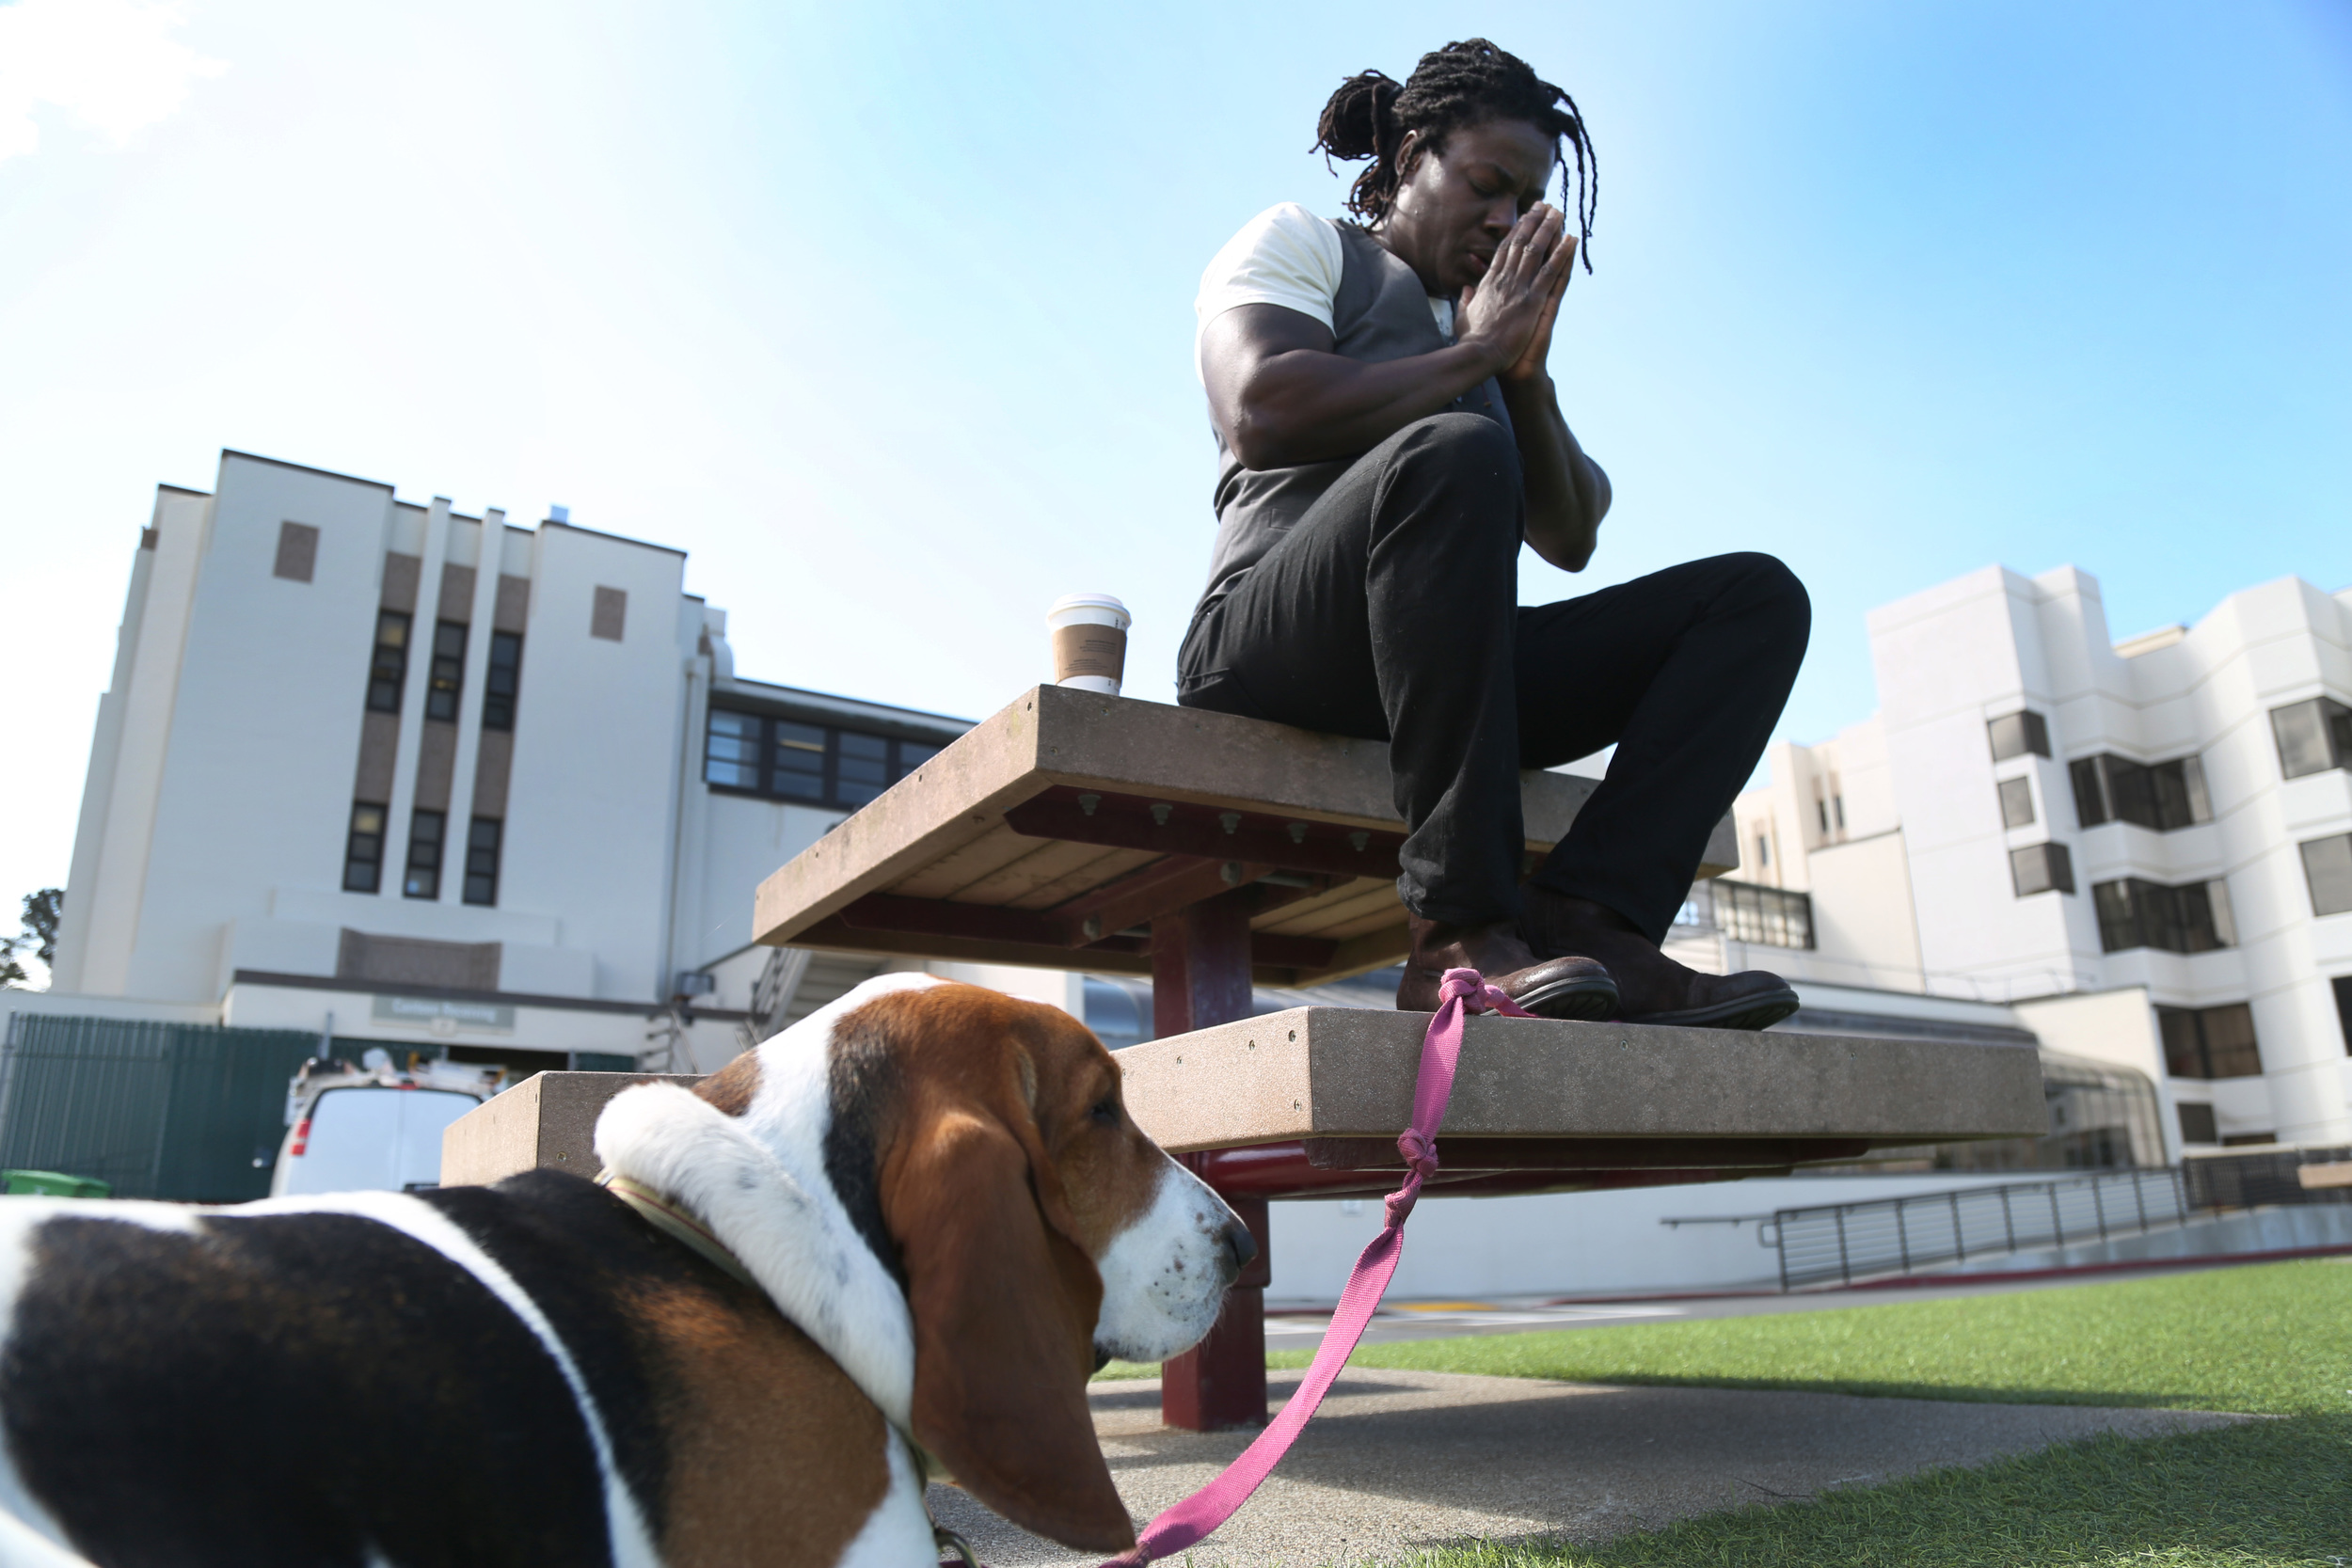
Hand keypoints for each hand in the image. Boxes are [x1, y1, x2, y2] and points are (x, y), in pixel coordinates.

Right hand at [1456, 205, 1576, 380]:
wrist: (1479, 354)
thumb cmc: (1471, 341)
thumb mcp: (1463, 316)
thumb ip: (1467, 300)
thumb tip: (1467, 289)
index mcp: (1489, 283)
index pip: (1503, 251)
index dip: (1515, 233)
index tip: (1523, 218)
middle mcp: (1504, 280)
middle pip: (1520, 244)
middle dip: (1532, 222)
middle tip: (1543, 205)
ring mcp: (1519, 288)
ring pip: (1536, 251)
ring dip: (1548, 229)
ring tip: (1559, 212)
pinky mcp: (1533, 300)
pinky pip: (1550, 271)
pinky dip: (1561, 253)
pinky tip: (1571, 239)